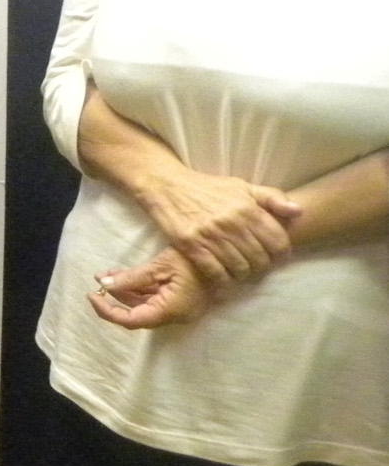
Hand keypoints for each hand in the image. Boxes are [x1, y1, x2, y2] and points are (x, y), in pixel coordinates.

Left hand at [89, 248, 213, 328]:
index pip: (131, 321)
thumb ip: (131, 278)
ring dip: (124, 291)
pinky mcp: (180, 299)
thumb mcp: (160, 266)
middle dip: (114, 298)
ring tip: (106, 273)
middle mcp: (174, 314)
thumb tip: (104, 283)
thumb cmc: (195, 260)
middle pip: (136, 313)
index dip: (108, 311)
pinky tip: (123, 273)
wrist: (227, 254)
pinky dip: (138, 288)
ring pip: (143, 304)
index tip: (92, 296)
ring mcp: (178, 307)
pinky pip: (153, 298)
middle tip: (97, 281)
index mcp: (170, 311)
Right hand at [141, 168, 299, 286]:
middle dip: (261, 267)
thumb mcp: (242, 186)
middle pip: (260, 259)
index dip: (281, 254)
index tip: (275, 257)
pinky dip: (223, 280)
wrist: (167, 185)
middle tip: (256, 266)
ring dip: (243, 275)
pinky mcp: (191, 245)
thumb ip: (272, 197)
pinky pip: (216, 272)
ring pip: (240, 268)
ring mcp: (211, 235)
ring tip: (240, 271)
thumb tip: (298, 212)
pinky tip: (223, 277)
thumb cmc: (207, 187)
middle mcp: (232, 223)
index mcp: (248, 208)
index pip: (278, 242)